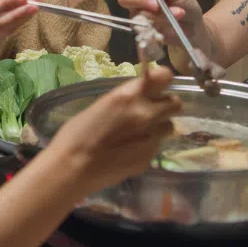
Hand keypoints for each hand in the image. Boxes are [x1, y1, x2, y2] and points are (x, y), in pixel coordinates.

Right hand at [47, 65, 180, 192]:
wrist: (72, 169)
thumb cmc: (75, 134)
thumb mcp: (100, 106)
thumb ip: (125, 100)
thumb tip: (138, 98)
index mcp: (129, 96)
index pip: (164, 77)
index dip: (162, 80)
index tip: (157, 83)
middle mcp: (145, 114)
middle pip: (175, 103)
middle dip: (165, 105)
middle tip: (151, 111)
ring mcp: (151, 138)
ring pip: (169, 126)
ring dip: (159, 126)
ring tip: (139, 134)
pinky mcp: (150, 158)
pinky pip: (157, 146)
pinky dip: (147, 145)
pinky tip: (129, 151)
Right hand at [116, 0, 205, 48]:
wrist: (194, 28)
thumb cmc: (186, 7)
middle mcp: (137, 4)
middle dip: (141, 0)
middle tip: (157, 6)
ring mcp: (138, 20)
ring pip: (138, 15)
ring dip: (160, 16)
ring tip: (179, 15)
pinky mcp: (142, 34)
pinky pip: (142, 31)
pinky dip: (158, 29)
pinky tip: (171, 29)